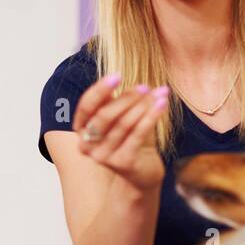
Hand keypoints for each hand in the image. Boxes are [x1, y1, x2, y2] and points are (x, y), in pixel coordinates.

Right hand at [73, 74, 167, 191]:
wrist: (143, 168)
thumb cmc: (130, 138)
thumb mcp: (121, 115)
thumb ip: (120, 100)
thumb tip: (134, 82)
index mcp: (81, 129)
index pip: (86, 106)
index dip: (100, 90)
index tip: (117, 76)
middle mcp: (86, 145)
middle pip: (104, 115)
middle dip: (126, 98)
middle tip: (145, 87)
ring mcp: (103, 157)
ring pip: (124, 124)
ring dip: (144, 105)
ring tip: (160, 93)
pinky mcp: (122, 163)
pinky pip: (137, 135)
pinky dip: (151, 117)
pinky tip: (162, 104)